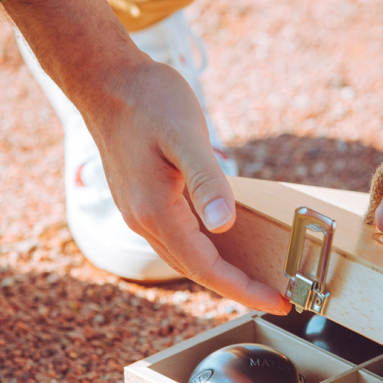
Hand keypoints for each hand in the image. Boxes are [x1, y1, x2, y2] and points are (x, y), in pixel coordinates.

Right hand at [85, 52, 289, 313]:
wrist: (105, 80)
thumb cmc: (148, 101)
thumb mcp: (186, 135)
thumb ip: (207, 181)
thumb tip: (225, 224)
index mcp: (156, 211)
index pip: (205, 268)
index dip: (243, 289)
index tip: (277, 303)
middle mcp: (143, 219)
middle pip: (195, 271)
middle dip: (237, 288)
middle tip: (277, 298)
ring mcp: (138, 211)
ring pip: (183, 258)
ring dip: (219, 273)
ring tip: (255, 279)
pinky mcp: (140, 200)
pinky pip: (175, 240)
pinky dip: (202, 252)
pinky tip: (221, 245)